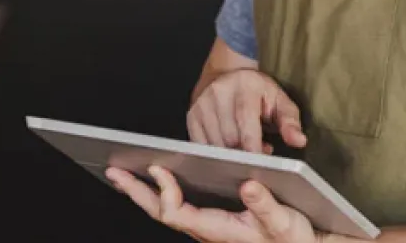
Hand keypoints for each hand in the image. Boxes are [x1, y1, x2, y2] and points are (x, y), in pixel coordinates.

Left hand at [107, 165, 319, 242]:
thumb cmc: (292, 236)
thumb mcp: (284, 221)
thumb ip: (265, 205)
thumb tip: (248, 186)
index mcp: (217, 229)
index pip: (176, 213)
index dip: (163, 192)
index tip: (157, 168)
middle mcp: (205, 229)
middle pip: (161, 211)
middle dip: (136, 191)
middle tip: (113, 172)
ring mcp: (206, 225)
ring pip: (166, 209)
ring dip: (144, 192)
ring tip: (123, 174)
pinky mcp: (210, 219)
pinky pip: (177, 206)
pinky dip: (161, 191)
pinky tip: (155, 180)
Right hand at [188, 69, 306, 153]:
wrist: (226, 75)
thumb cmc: (256, 92)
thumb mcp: (279, 100)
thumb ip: (290, 122)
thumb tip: (299, 141)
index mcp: (244, 87)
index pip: (246, 123)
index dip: (253, 147)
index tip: (261, 164)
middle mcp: (219, 93)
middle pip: (229, 139)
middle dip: (244, 153)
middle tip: (258, 152)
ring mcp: (201, 105)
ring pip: (214, 146)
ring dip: (230, 155)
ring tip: (244, 147)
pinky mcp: (191, 116)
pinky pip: (201, 146)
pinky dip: (215, 154)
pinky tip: (227, 148)